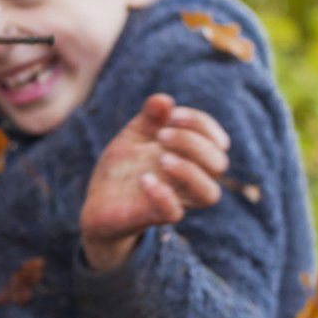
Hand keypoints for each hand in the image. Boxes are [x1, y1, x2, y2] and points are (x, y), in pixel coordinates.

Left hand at [80, 94, 229, 270]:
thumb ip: (149, 117)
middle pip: (219, 164)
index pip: (217, 141)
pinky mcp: (152, 216)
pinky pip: (173, 213)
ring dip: (189, 171)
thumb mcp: (135, 135)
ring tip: (161, 159)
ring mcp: (174, 199)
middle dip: (193, 143)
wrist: (98, 201)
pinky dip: (162, 193)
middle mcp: (189, 180)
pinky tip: (144, 179)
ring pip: (209, 194)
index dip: (201, 124)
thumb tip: (163, 100)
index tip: (173, 115)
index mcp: (190, 157)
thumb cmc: (125, 167)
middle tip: (162, 135)